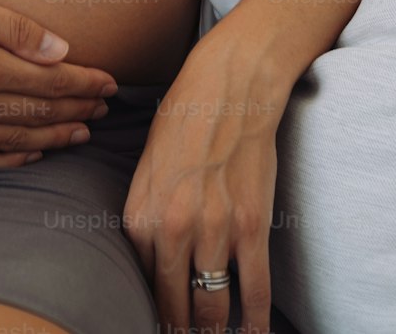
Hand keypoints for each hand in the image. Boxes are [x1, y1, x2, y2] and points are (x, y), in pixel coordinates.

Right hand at [0, 0, 118, 173]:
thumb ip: (10, 26)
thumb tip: (61, 49)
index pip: (50, 83)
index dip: (85, 84)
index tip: (111, 81)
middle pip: (38, 115)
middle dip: (78, 110)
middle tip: (105, 106)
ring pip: (13, 143)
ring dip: (53, 138)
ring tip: (80, 131)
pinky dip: (10, 159)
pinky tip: (29, 152)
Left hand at [122, 41, 281, 333]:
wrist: (228, 86)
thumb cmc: (184, 121)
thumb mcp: (147, 169)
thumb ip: (147, 218)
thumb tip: (153, 266)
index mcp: (140, 214)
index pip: (143, 284)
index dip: (155, 310)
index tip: (164, 324)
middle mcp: (172, 228)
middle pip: (176, 306)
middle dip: (181, 331)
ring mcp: (213, 230)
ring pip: (212, 307)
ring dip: (212, 332)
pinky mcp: (251, 227)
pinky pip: (254, 291)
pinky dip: (254, 322)